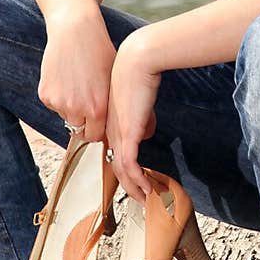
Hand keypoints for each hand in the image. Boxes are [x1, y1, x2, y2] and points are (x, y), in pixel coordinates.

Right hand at [37, 7, 115, 142]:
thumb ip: (117, 106)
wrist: (76, 30)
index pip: (97, 137)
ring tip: (79, 87)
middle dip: (85, 125)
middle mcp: (77, 109)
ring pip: (66, 118)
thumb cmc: (100, 52)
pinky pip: (54, 105)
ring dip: (72, 110)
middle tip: (89, 108)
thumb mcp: (115, 80)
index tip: (101, 121)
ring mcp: (59, 102)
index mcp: (98, 109)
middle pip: (79, 132)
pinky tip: (67, 79)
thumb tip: (134, 127)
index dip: (99, 130)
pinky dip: (59, 98)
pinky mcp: (45, 94)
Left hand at [105, 31, 160, 201]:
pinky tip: (147, 188)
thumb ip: (139, 116)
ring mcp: (118, 133)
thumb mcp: (137, 97)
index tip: (138, 181)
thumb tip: (144, 131)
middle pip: (116, 167)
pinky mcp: (128, 133)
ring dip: (135, 187)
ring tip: (147, 199)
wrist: (138, 60)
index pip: (115, 153)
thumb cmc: (139, 71)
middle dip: (129, 186)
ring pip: (122, 170)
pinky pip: (130, 164)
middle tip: (141, 199)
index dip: (125, 171)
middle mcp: (111, 131)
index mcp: (111, 122)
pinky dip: (139, 179)